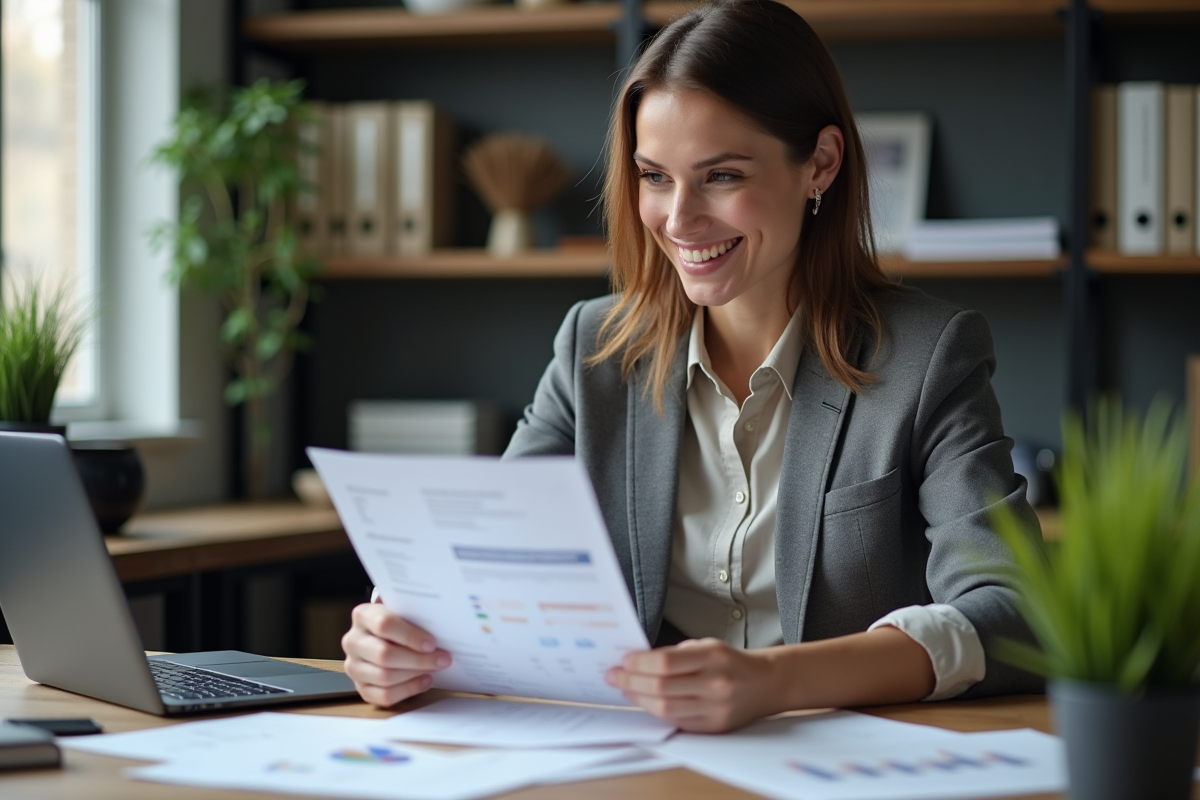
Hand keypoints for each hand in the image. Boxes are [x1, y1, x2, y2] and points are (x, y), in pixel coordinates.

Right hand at [341, 602, 452, 707]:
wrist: (383, 636)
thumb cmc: (399, 623)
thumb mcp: (404, 612)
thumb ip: (415, 617)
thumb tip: (442, 628)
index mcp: (363, 615)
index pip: (384, 624)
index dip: (410, 636)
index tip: (432, 643)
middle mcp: (353, 641)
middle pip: (384, 655)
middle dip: (418, 659)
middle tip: (442, 659)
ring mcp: (353, 666)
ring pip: (384, 677)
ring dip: (415, 674)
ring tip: (434, 669)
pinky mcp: (361, 688)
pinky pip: (384, 696)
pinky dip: (408, 690)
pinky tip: (425, 680)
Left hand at [604, 637, 781, 732]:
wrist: (766, 684)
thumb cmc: (731, 662)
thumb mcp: (707, 646)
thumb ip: (675, 655)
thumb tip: (638, 662)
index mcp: (713, 658)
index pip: (666, 663)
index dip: (639, 663)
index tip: (623, 661)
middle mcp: (715, 684)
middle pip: (661, 687)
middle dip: (632, 681)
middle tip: (614, 675)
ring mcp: (715, 708)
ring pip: (666, 708)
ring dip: (639, 698)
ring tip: (625, 688)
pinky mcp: (714, 727)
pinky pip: (677, 721)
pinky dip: (657, 711)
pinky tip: (646, 701)